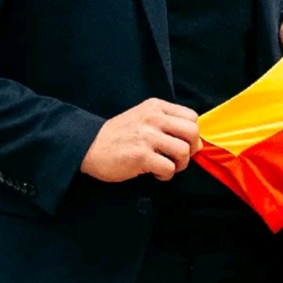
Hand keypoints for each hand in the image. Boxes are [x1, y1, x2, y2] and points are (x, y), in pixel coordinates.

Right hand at [80, 99, 200, 182]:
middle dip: (192, 148)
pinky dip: (167, 175)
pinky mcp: (140, 156)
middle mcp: (154, 119)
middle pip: (192, 132)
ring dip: (180, 164)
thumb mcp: (143, 117)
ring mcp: (147, 137)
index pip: (192, 117)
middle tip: (180, 158)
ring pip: (184, 151)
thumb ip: (167, 123)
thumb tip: (196, 141)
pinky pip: (169, 168)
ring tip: (169, 167)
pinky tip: (156, 173)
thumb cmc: (119, 134)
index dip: (192, 133)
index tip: (184, 143)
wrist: (87, 146)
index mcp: (156, 107)